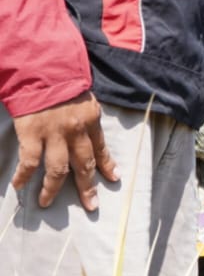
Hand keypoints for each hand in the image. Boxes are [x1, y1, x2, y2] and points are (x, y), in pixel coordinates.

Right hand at [11, 92, 117, 210]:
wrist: (40, 70)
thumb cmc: (61, 83)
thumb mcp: (83, 100)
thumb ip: (86, 119)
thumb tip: (88, 136)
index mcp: (90, 121)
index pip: (101, 149)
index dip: (107, 165)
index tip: (114, 179)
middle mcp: (76, 131)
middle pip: (84, 165)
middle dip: (87, 187)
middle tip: (91, 205)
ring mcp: (54, 134)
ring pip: (58, 169)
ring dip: (53, 189)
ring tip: (47, 203)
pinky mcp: (32, 134)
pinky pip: (30, 161)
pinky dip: (24, 176)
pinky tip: (19, 186)